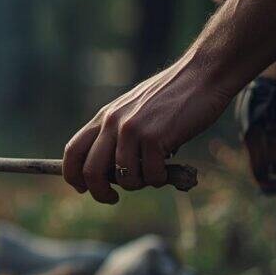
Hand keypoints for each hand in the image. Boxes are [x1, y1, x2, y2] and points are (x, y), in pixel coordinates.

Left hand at [63, 56, 233, 203]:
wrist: (203, 75)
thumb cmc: (172, 98)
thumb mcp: (134, 110)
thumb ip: (118, 135)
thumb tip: (108, 174)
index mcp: (104, 117)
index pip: (72, 151)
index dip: (72, 175)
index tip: (83, 188)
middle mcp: (113, 123)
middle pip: (90, 171)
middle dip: (100, 193)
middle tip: (112, 198)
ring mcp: (132, 130)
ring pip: (124, 178)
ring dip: (138, 184)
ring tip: (152, 173)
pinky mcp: (155, 137)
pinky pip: (151, 175)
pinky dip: (160, 179)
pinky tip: (168, 167)